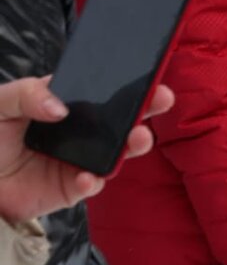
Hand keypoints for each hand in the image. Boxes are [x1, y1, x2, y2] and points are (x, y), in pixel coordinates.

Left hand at [0, 78, 172, 222]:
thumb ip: (27, 95)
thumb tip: (61, 108)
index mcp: (66, 104)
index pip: (100, 91)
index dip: (126, 83)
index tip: (147, 76)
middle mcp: (79, 132)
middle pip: (120, 120)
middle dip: (146, 109)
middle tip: (162, 99)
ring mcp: (80, 160)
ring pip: (116, 152)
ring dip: (131, 145)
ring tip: (138, 138)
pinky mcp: (72, 188)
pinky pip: (92, 184)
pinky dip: (94, 181)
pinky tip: (88, 177)